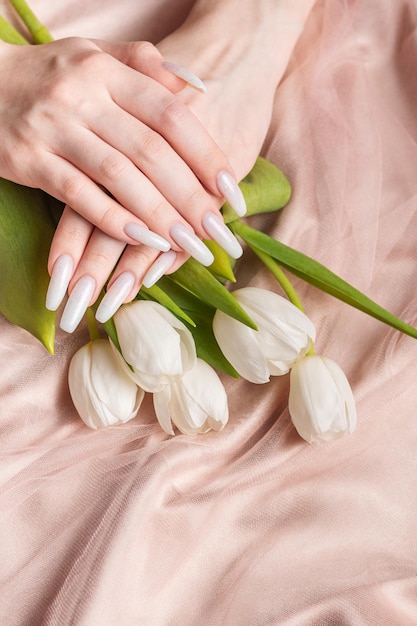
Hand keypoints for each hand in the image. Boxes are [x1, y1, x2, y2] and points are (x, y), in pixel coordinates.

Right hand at [0, 36, 244, 245]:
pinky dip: (112, 219)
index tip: (228, 187)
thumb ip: (143, 65)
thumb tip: (193, 83)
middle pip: (149, 150)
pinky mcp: (29, 160)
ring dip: (157, 213)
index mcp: (106, 71)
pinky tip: (140, 240)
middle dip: (188, 194)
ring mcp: (53, 128)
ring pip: (118, 176)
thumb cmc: (47, 75)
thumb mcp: (93, 56)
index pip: (169, 114)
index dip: (203, 153)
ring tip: (186, 242)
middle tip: (215, 228)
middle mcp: (81, 96)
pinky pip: (78, 195)